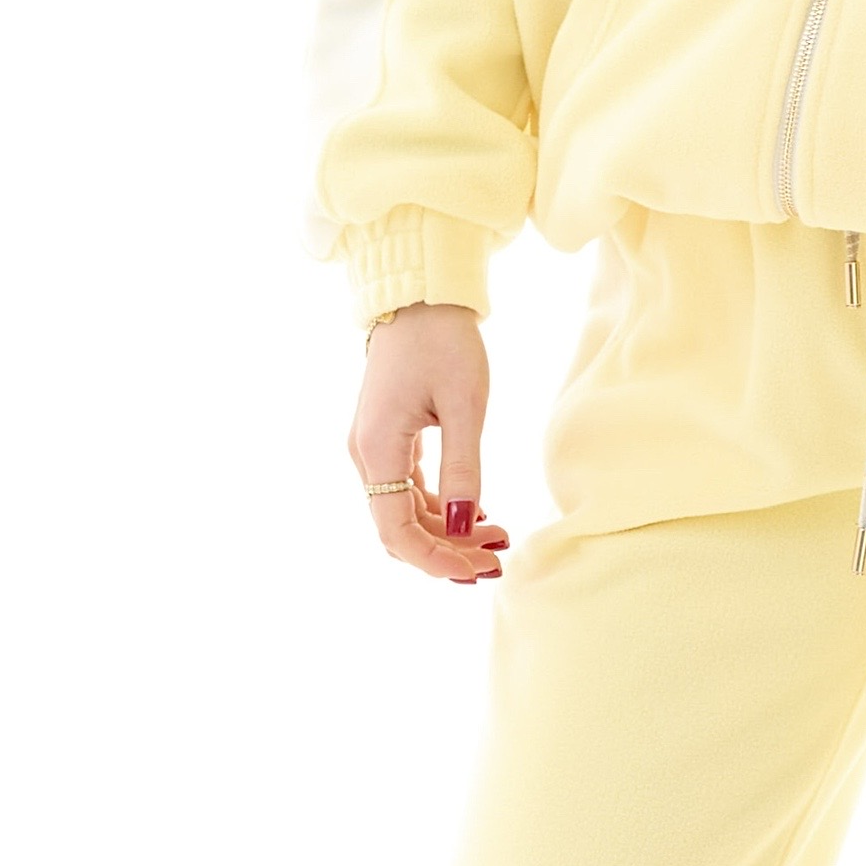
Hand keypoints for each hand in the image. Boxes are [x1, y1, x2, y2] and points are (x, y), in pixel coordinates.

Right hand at [348, 303, 510, 582]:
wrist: (419, 296)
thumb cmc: (443, 342)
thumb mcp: (465, 406)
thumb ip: (463, 469)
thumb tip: (461, 526)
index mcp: (377, 448)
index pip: (396, 530)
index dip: (435, 559)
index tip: (477, 569)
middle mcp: (366, 455)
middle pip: (399, 528)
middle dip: (446, 551)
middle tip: (499, 556)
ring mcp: (374, 448)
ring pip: (405, 512)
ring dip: (447, 532)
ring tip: (498, 537)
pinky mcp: (388, 439)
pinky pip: (409, 490)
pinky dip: (440, 508)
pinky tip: (477, 512)